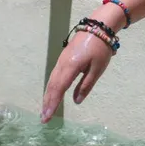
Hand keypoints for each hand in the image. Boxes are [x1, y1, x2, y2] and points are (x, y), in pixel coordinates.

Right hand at [40, 7, 120, 121]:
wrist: (98, 27)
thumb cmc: (100, 48)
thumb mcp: (97, 69)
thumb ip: (86, 85)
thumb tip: (76, 101)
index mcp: (71, 66)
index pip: (59, 88)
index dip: (53, 103)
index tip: (47, 116)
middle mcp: (62, 64)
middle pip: (52, 86)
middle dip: (47, 102)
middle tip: (44, 118)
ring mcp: (61, 60)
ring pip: (51, 80)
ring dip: (48, 95)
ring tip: (45, 109)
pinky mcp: (63, 58)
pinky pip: (54, 75)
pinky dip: (51, 87)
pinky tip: (51, 94)